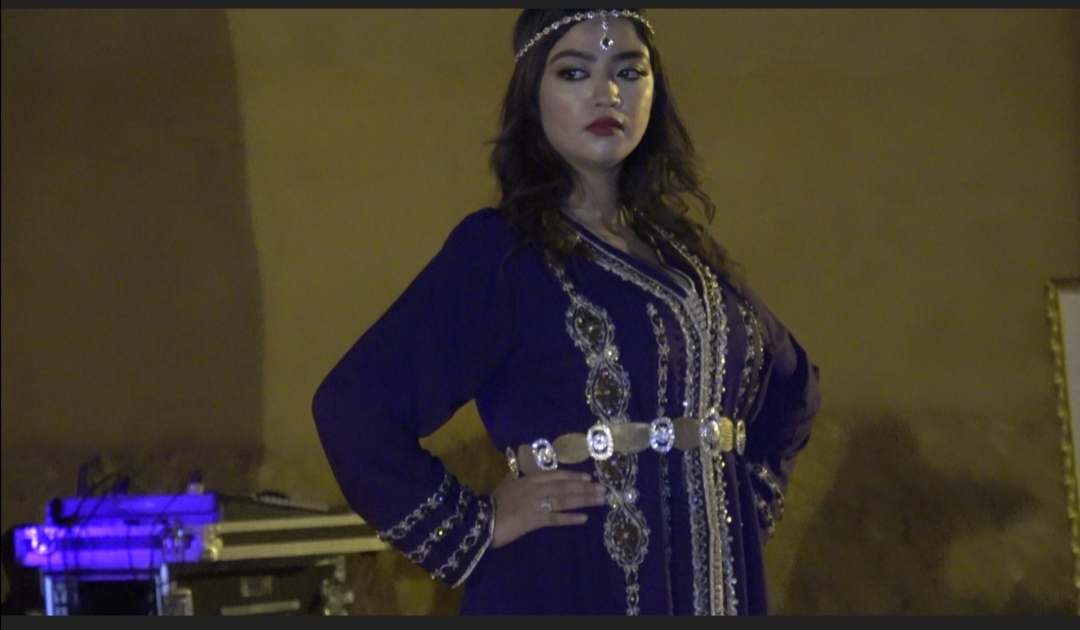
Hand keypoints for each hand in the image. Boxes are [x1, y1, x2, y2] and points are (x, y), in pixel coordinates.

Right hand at [490, 469, 607, 548]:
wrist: (480, 520)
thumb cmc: (492, 502)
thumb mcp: (505, 484)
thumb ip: (514, 476)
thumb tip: (518, 468)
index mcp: (529, 479)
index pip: (556, 475)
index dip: (574, 476)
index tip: (589, 478)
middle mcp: (535, 488)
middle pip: (565, 487)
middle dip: (585, 489)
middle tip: (603, 490)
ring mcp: (536, 504)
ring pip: (564, 500)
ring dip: (584, 500)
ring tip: (600, 501)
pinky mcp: (534, 520)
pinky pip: (556, 518)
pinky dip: (570, 518)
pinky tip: (584, 519)